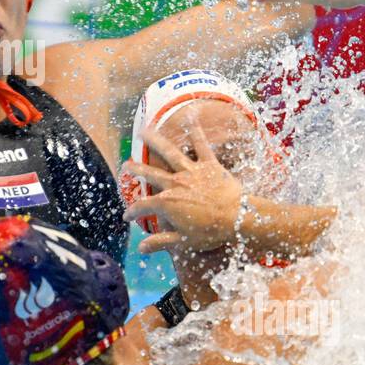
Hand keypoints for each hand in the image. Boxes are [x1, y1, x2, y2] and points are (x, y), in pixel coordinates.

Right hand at [122, 124, 244, 254]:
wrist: (238, 219)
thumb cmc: (211, 232)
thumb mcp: (183, 242)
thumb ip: (160, 242)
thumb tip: (140, 249)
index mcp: (166, 203)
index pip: (142, 206)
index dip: (132, 212)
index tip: (127, 216)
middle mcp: (175, 184)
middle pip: (150, 173)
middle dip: (136, 169)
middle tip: (126, 164)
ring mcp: (191, 172)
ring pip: (169, 153)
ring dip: (155, 141)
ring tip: (144, 132)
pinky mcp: (209, 165)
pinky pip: (201, 145)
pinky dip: (196, 132)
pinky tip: (191, 116)